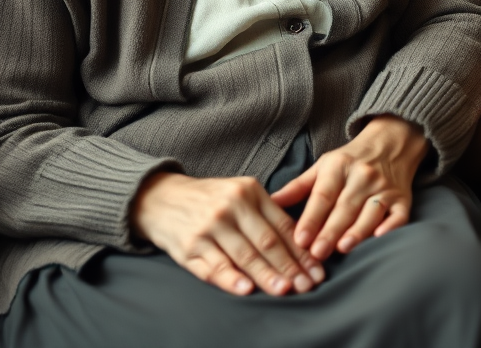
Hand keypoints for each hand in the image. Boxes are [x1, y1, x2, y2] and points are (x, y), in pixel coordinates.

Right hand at [130, 172, 324, 297]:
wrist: (163, 198)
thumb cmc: (211, 199)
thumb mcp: (240, 194)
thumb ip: (267, 214)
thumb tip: (300, 242)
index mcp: (249, 191)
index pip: (281, 225)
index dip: (301, 249)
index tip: (317, 269)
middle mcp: (231, 206)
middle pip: (266, 241)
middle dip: (289, 266)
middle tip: (307, 285)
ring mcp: (209, 226)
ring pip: (244, 255)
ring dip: (266, 275)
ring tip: (284, 289)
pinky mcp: (189, 246)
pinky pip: (213, 266)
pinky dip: (230, 279)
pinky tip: (245, 289)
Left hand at [271, 115, 427, 259]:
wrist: (392, 142)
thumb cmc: (350, 160)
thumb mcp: (322, 166)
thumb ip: (298, 187)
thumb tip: (270, 203)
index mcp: (339, 166)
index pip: (323, 194)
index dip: (311, 217)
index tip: (299, 239)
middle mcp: (363, 176)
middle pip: (345, 206)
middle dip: (330, 230)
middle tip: (316, 253)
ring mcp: (385, 188)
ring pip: (371, 211)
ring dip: (358, 230)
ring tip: (343, 248)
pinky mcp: (403, 199)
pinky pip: (399, 215)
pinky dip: (391, 226)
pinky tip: (380, 238)